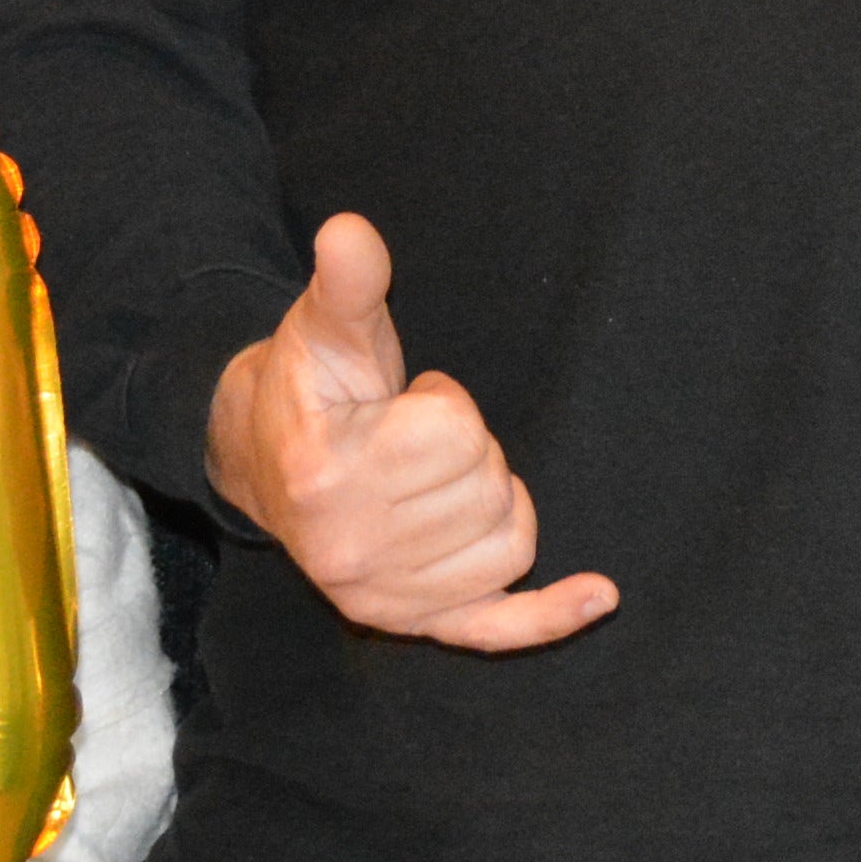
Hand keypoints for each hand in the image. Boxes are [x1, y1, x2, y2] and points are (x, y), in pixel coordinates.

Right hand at [202, 216, 618, 650]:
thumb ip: (346, 281)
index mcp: (325, 473)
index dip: (444, 402)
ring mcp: (384, 596)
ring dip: (490, 499)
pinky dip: (550, 617)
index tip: (405, 401)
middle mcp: (350, 550)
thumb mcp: (321, 324)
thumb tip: (350, 232)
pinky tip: (600, 596)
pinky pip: (495, 629)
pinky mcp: (412, 622)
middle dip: (467, 449)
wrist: (261, 462)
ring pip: (509, 542)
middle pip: (489, 487)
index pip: (456, 431)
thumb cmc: (308, 387)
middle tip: (412, 440)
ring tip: (431, 478)